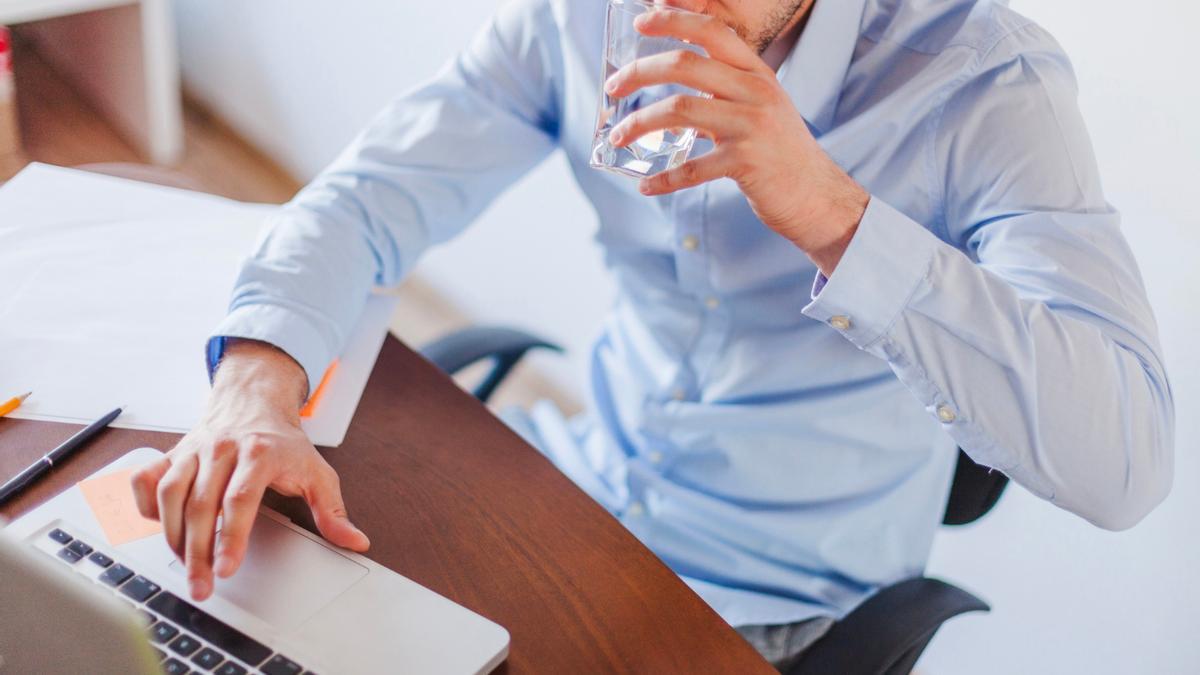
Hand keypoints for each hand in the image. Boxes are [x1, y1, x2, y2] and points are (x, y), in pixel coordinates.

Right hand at [130, 340, 368, 601]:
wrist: (254, 400)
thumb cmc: (284, 442)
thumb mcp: (317, 472)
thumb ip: (333, 511)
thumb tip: (356, 541)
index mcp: (260, 453)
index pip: (240, 499)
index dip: (232, 537)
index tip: (227, 569)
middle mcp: (221, 449)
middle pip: (202, 505)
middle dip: (198, 552)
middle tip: (202, 586)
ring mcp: (193, 451)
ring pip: (169, 495)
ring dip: (173, 537)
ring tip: (185, 568)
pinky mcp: (172, 453)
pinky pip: (146, 479)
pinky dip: (145, 506)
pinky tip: (160, 530)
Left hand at [604, 9, 869, 274]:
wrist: (818, 197)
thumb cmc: (782, 153)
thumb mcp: (761, 107)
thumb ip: (726, 88)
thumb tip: (676, 75)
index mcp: (758, 74)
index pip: (713, 31)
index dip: (674, 20)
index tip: (642, 21)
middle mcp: (756, 93)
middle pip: (685, 65)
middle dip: (639, 72)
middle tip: (612, 87)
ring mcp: (752, 127)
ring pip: (680, 109)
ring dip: (639, 123)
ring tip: (618, 136)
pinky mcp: (746, 164)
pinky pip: (692, 168)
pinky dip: (663, 179)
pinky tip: (646, 186)